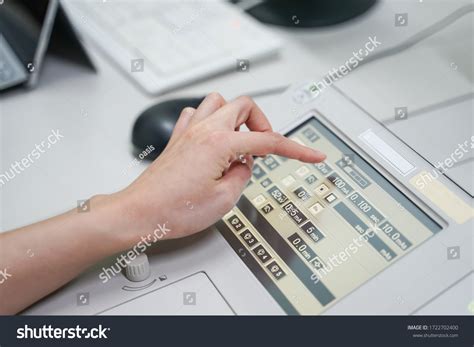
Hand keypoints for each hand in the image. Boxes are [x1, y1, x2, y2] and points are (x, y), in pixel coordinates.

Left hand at [110, 93, 325, 242]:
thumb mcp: (224, 200)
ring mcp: (189, 132)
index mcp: (219, 143)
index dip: (296, 149)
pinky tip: (215, 138)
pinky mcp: (178, 139)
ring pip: (220, 102)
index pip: (268, 141)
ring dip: (237, 117)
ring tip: (241, 141)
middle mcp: (204, 130)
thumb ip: (243, 176)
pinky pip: (197, 114)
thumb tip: (245, 165)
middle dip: (263, 124)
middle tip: (265, 148)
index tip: (312, 155)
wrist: (140, 213)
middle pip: (244, 106)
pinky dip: (212, 120)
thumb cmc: (173, 209)